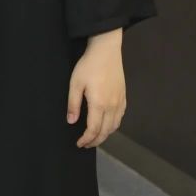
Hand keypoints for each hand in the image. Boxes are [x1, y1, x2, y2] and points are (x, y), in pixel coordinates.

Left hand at [68, 29, 125, 148]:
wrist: (106, 51)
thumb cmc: (88, 66)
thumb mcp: (75, 83)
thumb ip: (73, 104)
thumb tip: (71, 122)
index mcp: (99, 104)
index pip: (93, 129)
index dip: (86, 139)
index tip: (79, 143)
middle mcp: (112, 106)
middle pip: (105, 131)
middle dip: (95, 141)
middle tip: (85, 144)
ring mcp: (120, 102)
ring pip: (114, 126)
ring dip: (104, 135)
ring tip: (94, 136)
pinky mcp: (124, 97)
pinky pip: (120, 117)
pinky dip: (112, 126)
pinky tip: (106, 124)